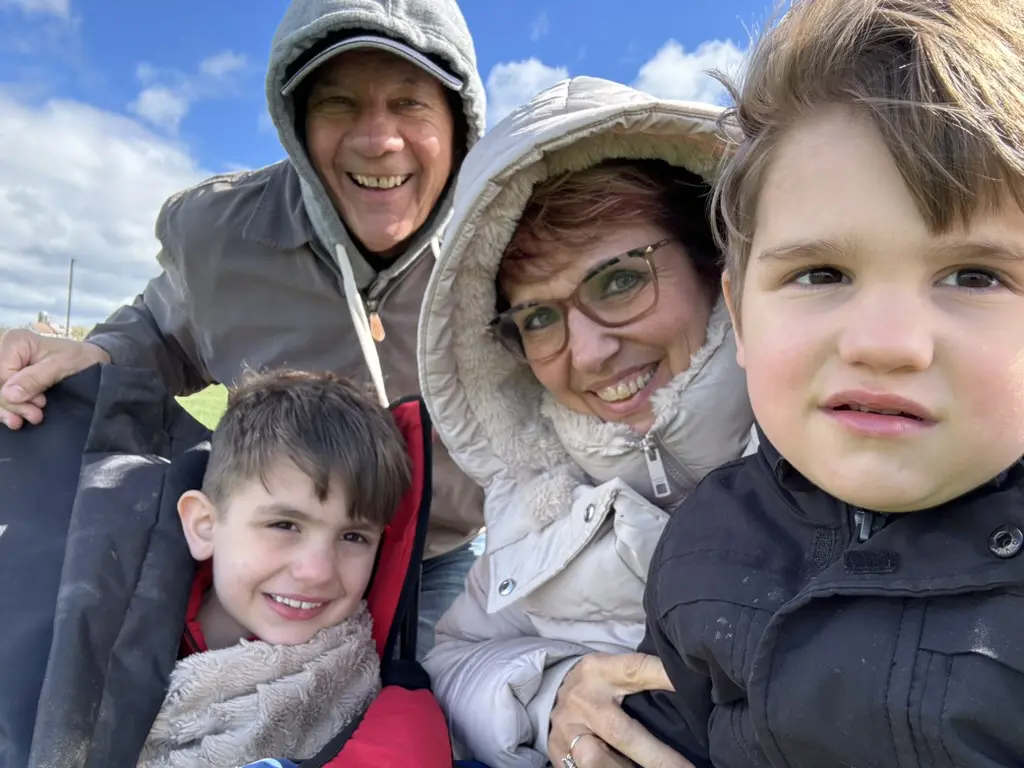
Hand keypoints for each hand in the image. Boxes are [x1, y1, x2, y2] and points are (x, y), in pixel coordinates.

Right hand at [0, 330, 109, 428]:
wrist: (90, 363)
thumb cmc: (78, 358)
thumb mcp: (61, 366)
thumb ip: (35, 379)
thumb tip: (9, 394)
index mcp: (15, 341)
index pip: (1, 373)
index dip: (16, 393)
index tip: (41, 402)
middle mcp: (4, 352)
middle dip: (13, 404)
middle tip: (36, 416)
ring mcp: (6, 368)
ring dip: (9, 410)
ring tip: (31, 418)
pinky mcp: (9, 381)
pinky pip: (1, 398)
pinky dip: (7, 411)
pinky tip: (16, 420)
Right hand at [548, 653, 692, 767]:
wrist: (552, 696)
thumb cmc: (598, 685)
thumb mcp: (616, 670)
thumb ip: (645, 675)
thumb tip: (690, 683)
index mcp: (600, 670)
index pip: (636, 669)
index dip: (664, 677)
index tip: (692, 688)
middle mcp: (582, 700)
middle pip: (619, 731)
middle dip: (656, 757)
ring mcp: (566, 730)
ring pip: (597, 760)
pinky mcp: (558, 754)